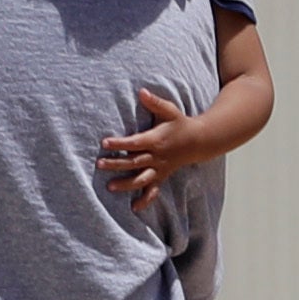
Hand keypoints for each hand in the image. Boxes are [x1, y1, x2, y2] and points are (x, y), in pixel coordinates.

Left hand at [100, 86, 209, 207]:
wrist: (199, 141)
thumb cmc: (180, 124)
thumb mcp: (170, 110)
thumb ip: (155, 102)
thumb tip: (141, 91)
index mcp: (156, 140)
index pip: (135, 143)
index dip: (120, 143)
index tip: (105, 143)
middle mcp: (157, 156)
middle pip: (134, 162)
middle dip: (116, 164)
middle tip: (99, 165)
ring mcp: (160, 168)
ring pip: (142, 179)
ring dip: (126, 184)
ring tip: (110, 187)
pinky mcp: (162, 176)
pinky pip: (154, 190)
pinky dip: (145, 199)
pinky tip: (134, 207)